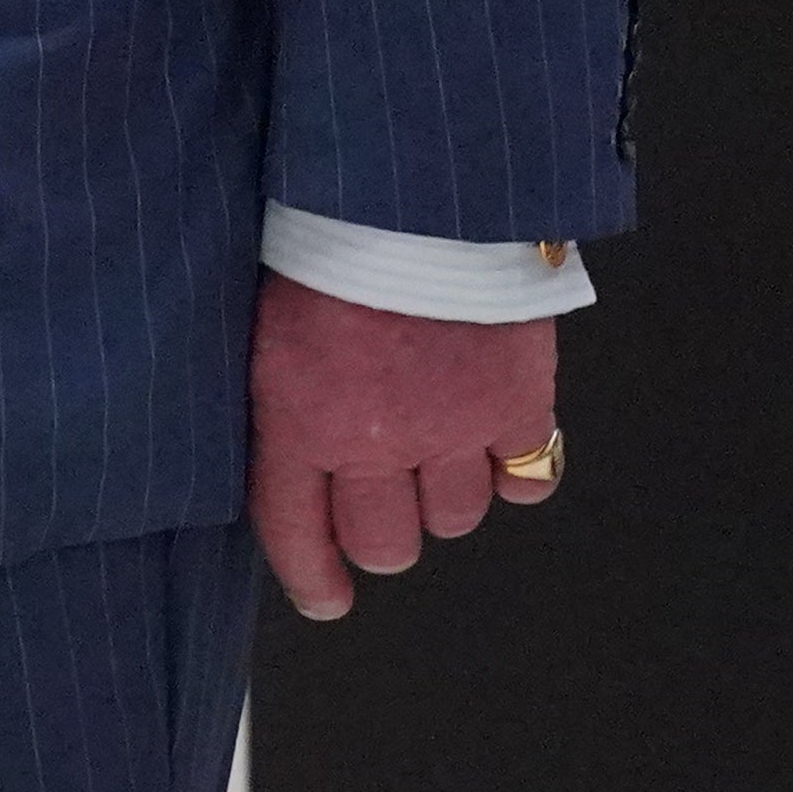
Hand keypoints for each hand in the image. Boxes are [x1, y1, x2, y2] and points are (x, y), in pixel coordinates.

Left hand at [250, 270, 564, 620]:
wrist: (411, 192)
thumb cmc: (327, 236)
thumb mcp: (266, 317)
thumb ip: (282, 393)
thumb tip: (286, 441)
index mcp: (297, 416)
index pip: (296, 528)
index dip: (312, 575)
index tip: (324, 599)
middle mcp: (374, 440)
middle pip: (385, 543)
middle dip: (380, 536)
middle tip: (381, 507)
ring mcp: (451, 429)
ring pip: (455, 519)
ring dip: (444, 495)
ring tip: (434, 447)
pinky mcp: (516, 404)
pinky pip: (526, 478)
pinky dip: (515, 469)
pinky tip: (497, 440)